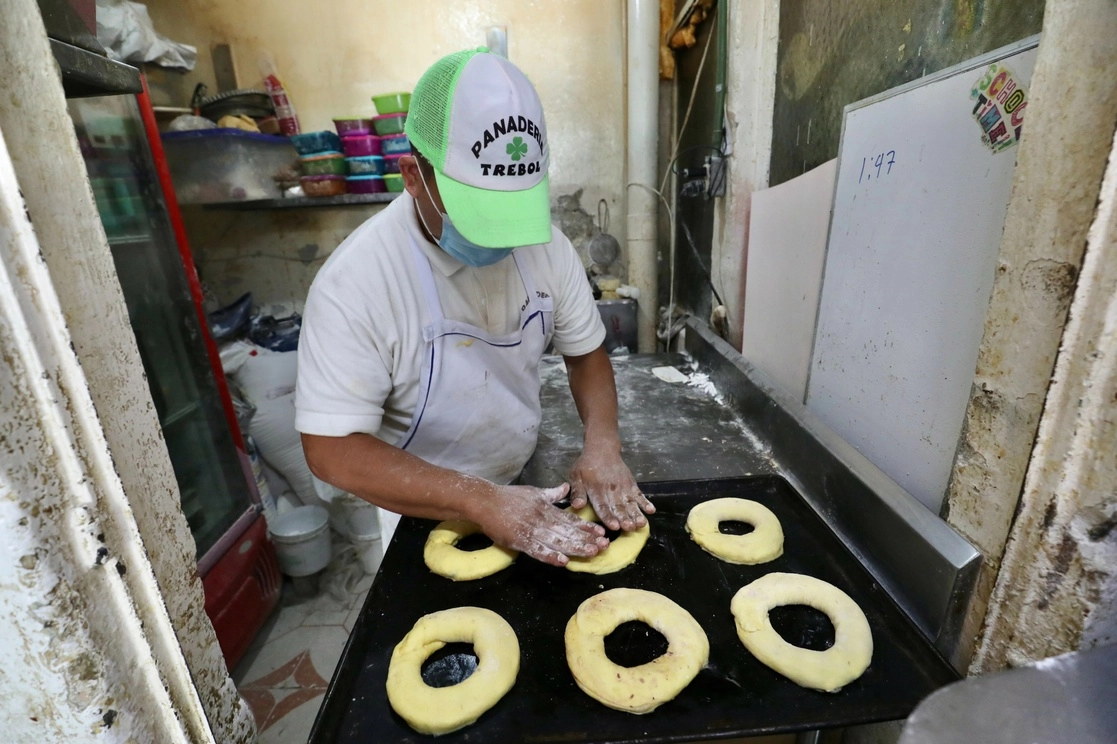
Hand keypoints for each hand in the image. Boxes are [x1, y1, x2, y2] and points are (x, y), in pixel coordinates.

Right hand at [474, 483, 608, 566]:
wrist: (485, 501)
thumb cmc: (509, 497)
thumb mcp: (534, 491)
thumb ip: (551, 493)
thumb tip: (566, 488)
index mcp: (547, 508)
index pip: (571, 519)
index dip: (586, 527)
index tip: (601, 533)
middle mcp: (543, 519)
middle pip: (568, 531)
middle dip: (587, 539)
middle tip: (605, 546)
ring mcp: (531, 530)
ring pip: (557, 541)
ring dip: (575, 548)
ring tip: (591, 553)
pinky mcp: (519, 540)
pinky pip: (537, 550)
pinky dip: (550, 555)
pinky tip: (563, 561)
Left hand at [569, 448, 653, 531]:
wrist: (602, 449)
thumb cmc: (586, 466)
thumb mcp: (576, 476)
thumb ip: (577, 492)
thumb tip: (577, 505)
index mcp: (596, 490)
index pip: (603, 506)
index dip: (608, 517)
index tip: (614, 526)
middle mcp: (611, 490)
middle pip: (619, 507)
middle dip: (625, 518)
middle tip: (630, 528)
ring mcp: (623, 487)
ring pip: (630, 503)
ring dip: (636, 513)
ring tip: (641, 523)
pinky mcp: (631, 484)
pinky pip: (639, 494)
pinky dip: (646, 502)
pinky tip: (651, 510)